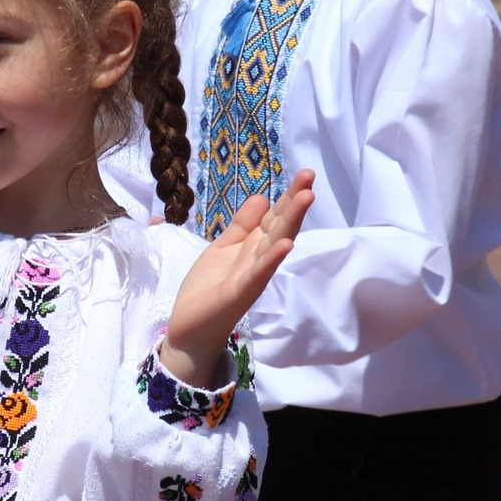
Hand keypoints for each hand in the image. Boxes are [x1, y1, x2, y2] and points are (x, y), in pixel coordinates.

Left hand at [163, 170, 314, 385]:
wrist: (189, 327)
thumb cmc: (207, 288)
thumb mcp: (223, 247)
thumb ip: (241, 225)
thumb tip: (262, 196)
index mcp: (253, 247)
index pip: (275, 216)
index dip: (288, 196)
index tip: (305, 174)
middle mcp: (258, 259)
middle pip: (280, 225)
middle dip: (295, 201)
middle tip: (311, 176)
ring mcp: (252, 275)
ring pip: (275, 244)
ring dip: (291, 221)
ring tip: (306, 197)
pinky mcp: (240, 292)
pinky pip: (258, 274)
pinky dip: (271, 259)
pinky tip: (284, 245)